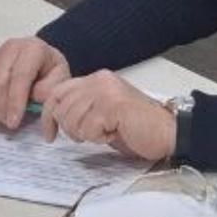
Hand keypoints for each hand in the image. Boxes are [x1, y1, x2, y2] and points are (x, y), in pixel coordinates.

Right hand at [0, 36, 69, 130]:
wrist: (39, 59)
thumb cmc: (49, 70)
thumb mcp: (60, 76)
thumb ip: (51, 88)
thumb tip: (36, 98)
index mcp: (31, 48)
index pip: (20, 76)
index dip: (15, 102)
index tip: (15, 122)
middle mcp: (8, 49)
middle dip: (3, 110)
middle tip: (11, 125)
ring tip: (6, 118)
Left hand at [38, 70, 176, 159]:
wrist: (168, 132)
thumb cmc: (137, 127)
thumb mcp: (103, 113)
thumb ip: (82, 108)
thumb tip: (54, 116)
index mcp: (97, 78)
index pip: (57, 92)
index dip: (48, 115)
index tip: (50, 134)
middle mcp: (100, 79)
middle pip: (61, 108)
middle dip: (70, 129)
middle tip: (92, 134)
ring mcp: (106, 90)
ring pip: (73, 119)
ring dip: (87, 134)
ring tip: (107, 131)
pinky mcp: (113, 105)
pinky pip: (88, 129)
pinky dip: (99, 138)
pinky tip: (115, 133)